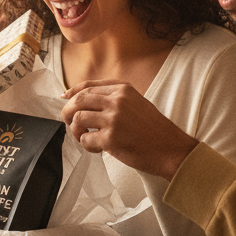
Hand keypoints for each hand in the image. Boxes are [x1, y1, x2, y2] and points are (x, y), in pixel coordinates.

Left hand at [61, 80, 199, 181]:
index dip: (72, 92)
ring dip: (76, 131)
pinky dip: (87, 145)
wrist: (171, 149)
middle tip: (71, 123)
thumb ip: (115, 99)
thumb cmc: (154, 130)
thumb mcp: (137, 103)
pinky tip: (98, 149)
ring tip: (86, 138)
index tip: (64, 97)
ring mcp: (113, 119)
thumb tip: (85, 100)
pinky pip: (85, 139)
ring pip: (78, 119)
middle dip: (68, 112)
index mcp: (123, 89)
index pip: (88, 86)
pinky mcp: (111, 138)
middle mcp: (117, 100)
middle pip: (78, 100)